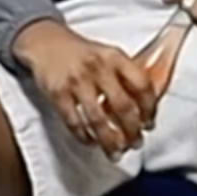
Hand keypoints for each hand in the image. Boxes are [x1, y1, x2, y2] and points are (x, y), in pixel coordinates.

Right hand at [13, 19, 159, 155]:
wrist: (47, 43)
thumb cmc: (83, 54)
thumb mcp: (109, 55)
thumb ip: (126, 76)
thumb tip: (146, 107)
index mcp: (116, 57)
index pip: (142, 85)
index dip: (150, 108)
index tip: (150, 123)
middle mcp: (98, 68)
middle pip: (123, 107)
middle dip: (132, 131)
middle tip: (136, 143)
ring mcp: (77, 81)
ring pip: (98, 120)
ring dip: (110, 141)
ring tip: (116, 153)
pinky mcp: (57, 93)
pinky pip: (74, 123)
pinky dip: (85, 137)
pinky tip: (92, 142)